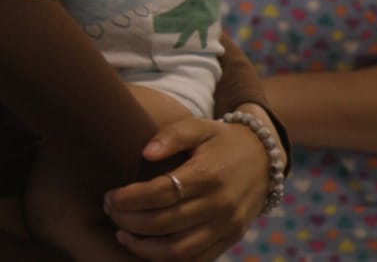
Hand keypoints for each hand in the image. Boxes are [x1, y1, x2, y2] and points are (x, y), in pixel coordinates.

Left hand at [101, 116, 268, 261]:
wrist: (265, 158)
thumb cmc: (222, 140)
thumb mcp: (199, 127)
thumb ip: (171, 135)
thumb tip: (145, 153)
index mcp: (208, 175)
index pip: (162, 193)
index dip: (131, 198)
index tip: (110, 197)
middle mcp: (219, 204)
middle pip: (165, 223)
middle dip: (130, 221)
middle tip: (111, 213)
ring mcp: (226, 226)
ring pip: (179, 250)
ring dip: (145, 248)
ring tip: (122, 235)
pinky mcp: (230, 239)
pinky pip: (197, 260)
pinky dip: (169, 260)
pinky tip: (148, 249)